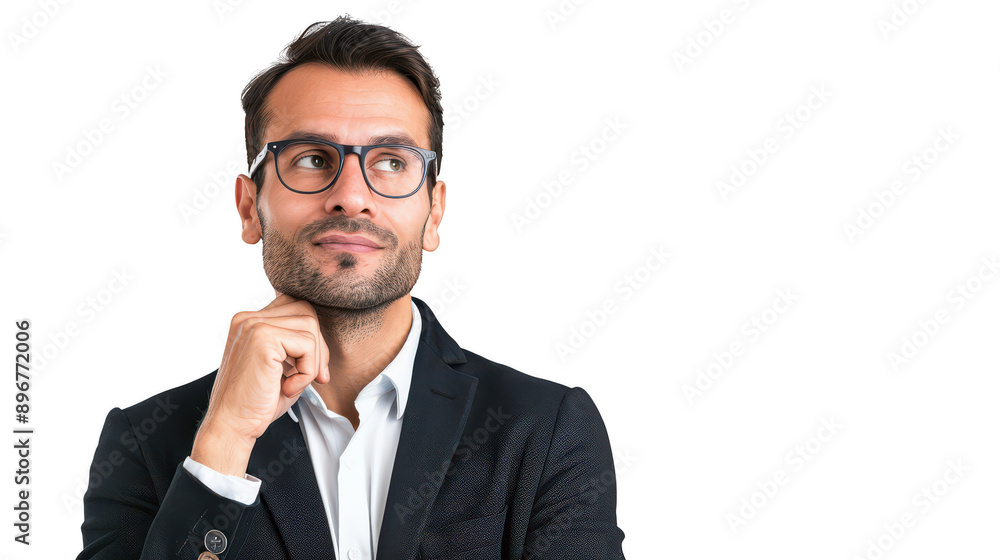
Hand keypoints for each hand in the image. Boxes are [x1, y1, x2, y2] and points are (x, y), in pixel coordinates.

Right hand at [191, 293, 330, 476]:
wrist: (233, 425)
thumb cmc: (256, 402)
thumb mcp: (282, 368)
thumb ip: (298, 348)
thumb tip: (324, 344)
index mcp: (250, 322)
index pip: (295, 309)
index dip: (311, 338)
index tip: (313, 370)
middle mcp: (249, 318)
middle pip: (306, 311)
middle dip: (319, 346)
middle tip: (316, 378)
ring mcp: (254, 325)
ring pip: (310, 327)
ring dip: (313, 362)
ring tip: (294, 385)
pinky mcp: (263, 339)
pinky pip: (308, 345)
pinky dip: (307, 371)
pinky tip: (288, 388)